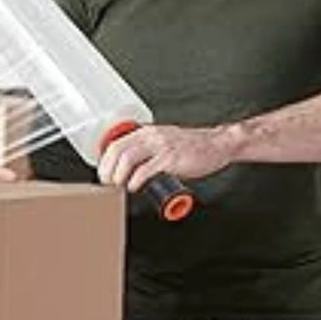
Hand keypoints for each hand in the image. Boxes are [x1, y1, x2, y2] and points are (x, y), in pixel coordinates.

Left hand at [98, 124, 233, 192]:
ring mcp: (161, 146)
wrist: (216, 145)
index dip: (105, 161)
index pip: (116, 143)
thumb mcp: (163, 142)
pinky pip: (146, 169)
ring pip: (128, 158)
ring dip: (118, 175)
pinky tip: (133, 187)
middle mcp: (151, 136)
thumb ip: (146, 150)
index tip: (104, 174)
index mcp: (147, 132)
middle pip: (117, 150)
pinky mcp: (171, 158)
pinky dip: (135, 180)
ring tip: (118, 186)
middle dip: (107, 169)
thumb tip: (128, 167)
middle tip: (107, 183)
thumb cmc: (191, 147)